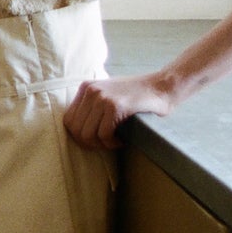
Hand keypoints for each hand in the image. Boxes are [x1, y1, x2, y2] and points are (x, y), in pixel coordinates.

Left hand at [61, 73, 175, 150]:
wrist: (162, 87)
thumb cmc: (137, 97)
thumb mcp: (109, 95)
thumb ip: (92, 108)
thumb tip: (77, 133)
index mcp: (86, 87)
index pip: (68, 120)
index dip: (79, 136)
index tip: (95, 142)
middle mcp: (90, 90)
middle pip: (75, 129)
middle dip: (89, 144)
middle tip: (105, 145)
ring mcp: (102, 97)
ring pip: (87, 134)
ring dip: (101, 145)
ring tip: (114, 142)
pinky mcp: (115, 106)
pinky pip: (104, 135)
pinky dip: (112, 143)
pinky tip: (122, 141)